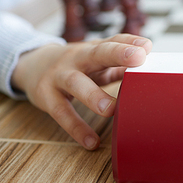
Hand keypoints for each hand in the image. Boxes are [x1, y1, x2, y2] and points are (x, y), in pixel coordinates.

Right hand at [11, 34, 151, 149]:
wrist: (32, 65)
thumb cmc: (76, 65)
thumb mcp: (95, 60)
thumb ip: (119, 63)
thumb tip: (150, 67)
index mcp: (93, 49)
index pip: (113, 41)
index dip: (129, 42)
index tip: (147, 46)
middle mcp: (76, 58)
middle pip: (97, 53)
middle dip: (117, 54)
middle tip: (138, 58)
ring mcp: (59, 76)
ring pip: (76, 83)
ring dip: (94, 96)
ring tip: (111, 109)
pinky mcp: (46, 97)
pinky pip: (62, 113)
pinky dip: (77, 128)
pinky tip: (92, 142)